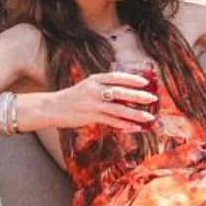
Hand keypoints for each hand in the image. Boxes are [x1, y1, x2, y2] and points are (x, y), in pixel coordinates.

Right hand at [35, 71, 156, 134]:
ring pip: (118, 109)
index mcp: (95, 79)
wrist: (52, 107)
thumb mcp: (88, 86)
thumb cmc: (73, 97)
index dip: (132, 79)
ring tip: (149, 117)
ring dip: (135, 114)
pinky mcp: (91, 117)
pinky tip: (135, 128)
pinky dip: (125, 124)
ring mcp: (93, 104)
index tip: (145, 82)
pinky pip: (112, 121)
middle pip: (120, 92)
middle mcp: (95, 90)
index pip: (117, 77)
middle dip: (138, 95)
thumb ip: (104, 87)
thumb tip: (125, 91)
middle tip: (152, 98)